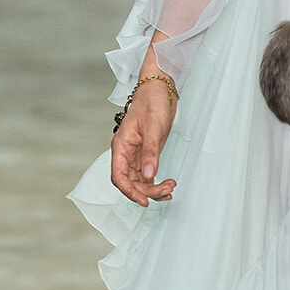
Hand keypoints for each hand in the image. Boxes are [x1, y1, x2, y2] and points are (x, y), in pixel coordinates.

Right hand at [111, 83, 176, 206]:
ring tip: (171, 188)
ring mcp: (137, 154)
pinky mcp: (148, 153)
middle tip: (166, 191)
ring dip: (154, 189)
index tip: (144, 201)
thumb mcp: (153, 127)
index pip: (119, 177)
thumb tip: (150, 176)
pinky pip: (149, 174)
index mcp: (121, 146)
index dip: (130, 192)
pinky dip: (158, 182)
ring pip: (140, 180)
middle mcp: (126, 152)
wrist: (160, 88)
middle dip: (147, 191)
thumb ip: (151, 153)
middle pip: (130, 182)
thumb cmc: (152, 102)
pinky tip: (169, 185)